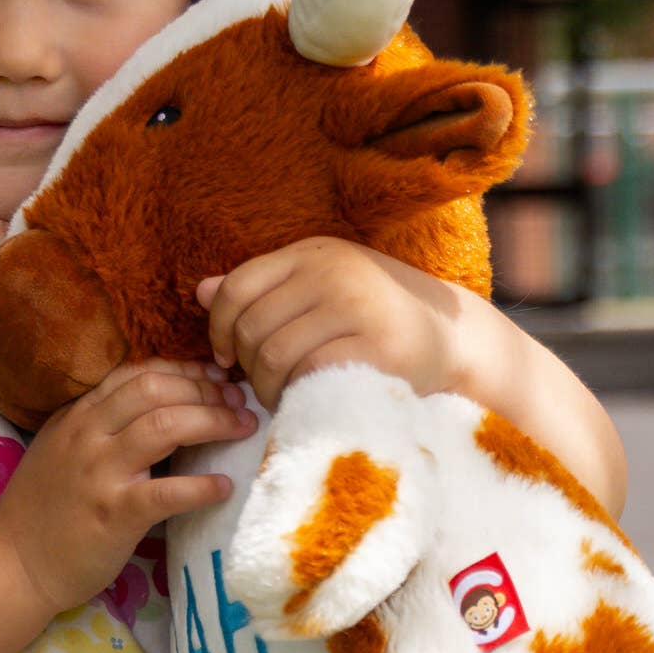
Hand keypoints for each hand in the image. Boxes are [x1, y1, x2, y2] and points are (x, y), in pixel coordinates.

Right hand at [0, 356, 255, 624]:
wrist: (13, 563)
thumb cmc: (44, 510)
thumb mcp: (63, 450)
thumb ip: (102, 426)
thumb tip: (161, 410)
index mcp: (78, 415)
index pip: (135, 373)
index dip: (182, 369)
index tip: (214, 374)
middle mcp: (88, 434)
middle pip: (155, 389)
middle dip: (204, 388)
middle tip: (236, 398)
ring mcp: (101, 473)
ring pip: (165, 426)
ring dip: (213, 421)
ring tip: (242, 426)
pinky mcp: (115, 514)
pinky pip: (168, 492)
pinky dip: (202, 487)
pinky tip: (224, 486)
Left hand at [197, 240, 462, 401]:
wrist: (452, 337)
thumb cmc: (376, 317)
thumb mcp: (320, 290)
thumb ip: (266, 289)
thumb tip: (201, 291)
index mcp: (314, 252)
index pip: (238, 285)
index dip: (219, 327)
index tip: (225, 358)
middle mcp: (333, 271)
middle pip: (251, 324)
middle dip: (243, 364)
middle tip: (257, 385)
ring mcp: (355, 307)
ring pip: (273, 353)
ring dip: (264, 387)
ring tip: (277, 397)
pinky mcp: (374, 346)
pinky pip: (307, 373)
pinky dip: (294, 394)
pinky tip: (301, 400)